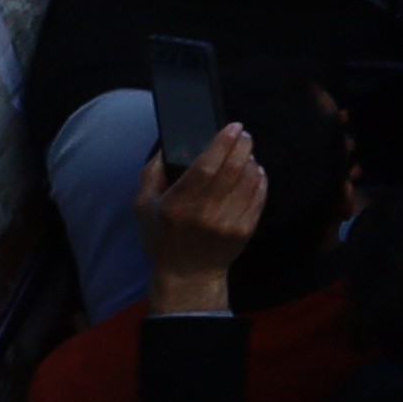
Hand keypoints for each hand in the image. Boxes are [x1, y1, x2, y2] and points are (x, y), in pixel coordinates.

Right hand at [140, 115, 268, 309]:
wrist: (187, 275)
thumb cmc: (162, 236)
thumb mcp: (143, 206)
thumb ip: (151, 172)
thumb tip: (168, 144)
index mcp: (175, 206)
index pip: (206, 166)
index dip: (222, 142)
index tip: (233, 126)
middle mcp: (203, 215)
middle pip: (233, 169)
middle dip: (243, 145)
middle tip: (244, 134)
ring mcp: (226, 224)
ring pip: (250, 179)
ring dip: (252, 160)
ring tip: (246, 154)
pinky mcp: (244, 231)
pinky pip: (260, 195)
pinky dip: (260, 178)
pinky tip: (254, 172)